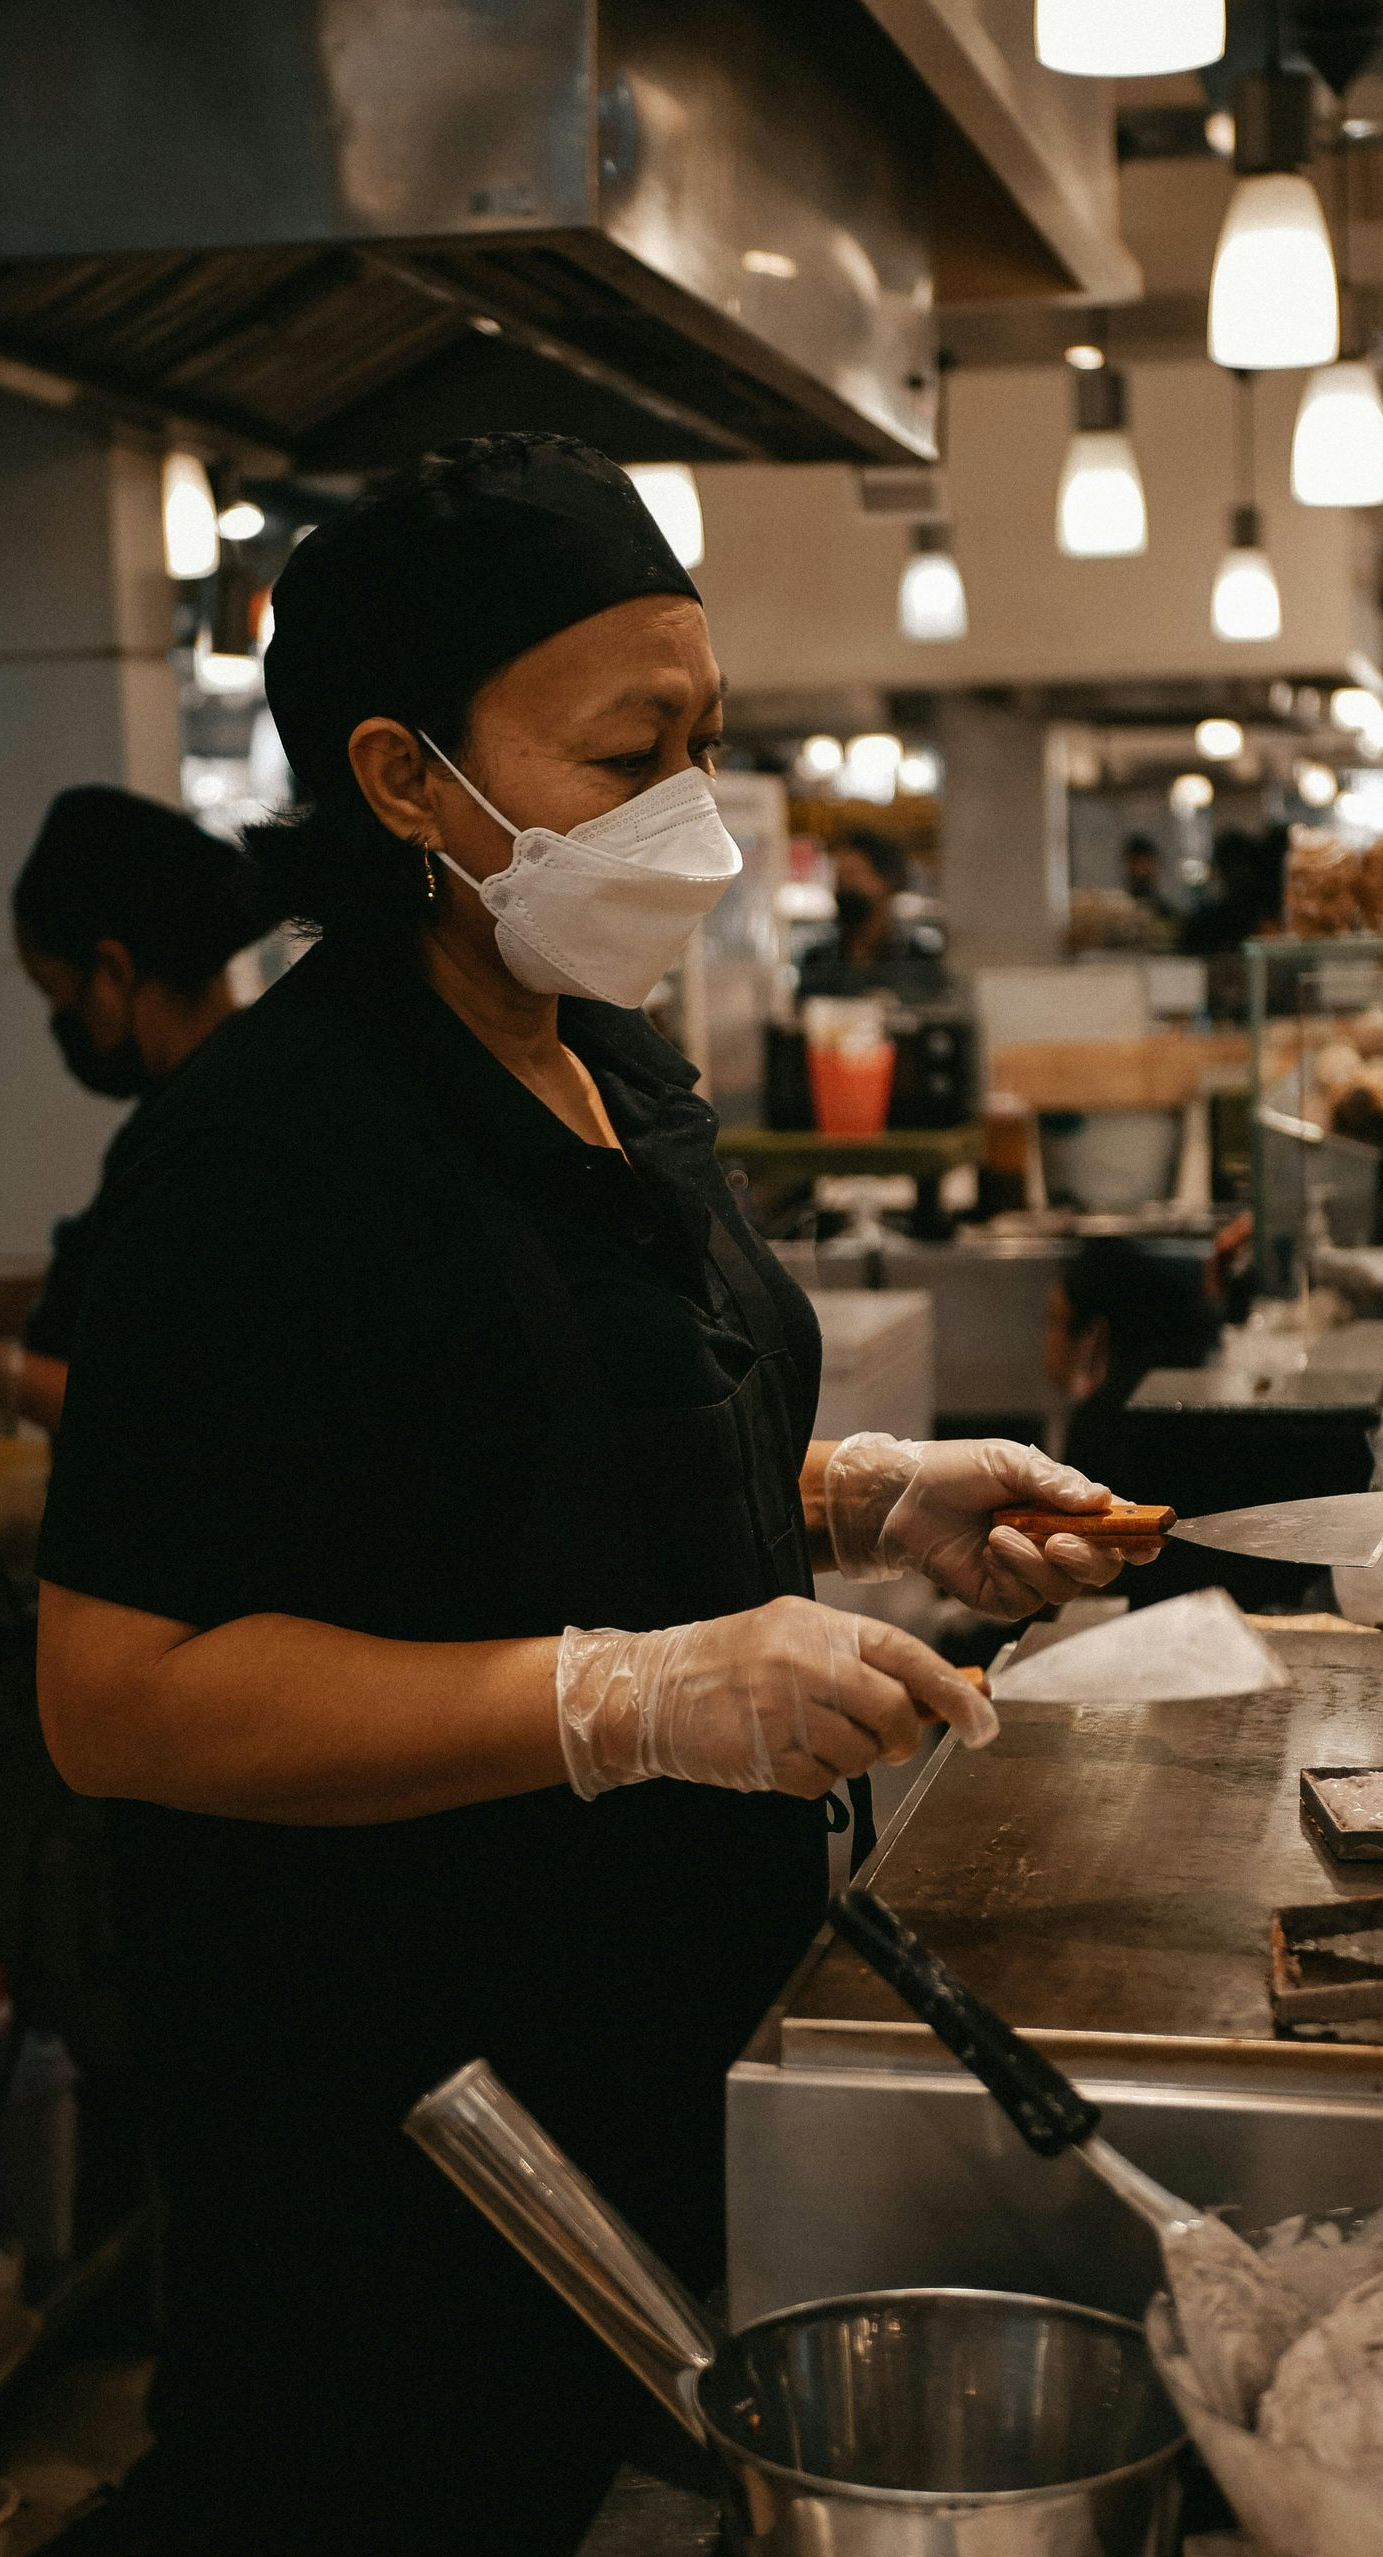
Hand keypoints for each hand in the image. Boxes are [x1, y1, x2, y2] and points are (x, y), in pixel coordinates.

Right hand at [555, 1595, 997, 1799]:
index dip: (954, 1692)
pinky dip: (812, 1778)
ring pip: (861, 1755)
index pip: (908, 1656)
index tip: (982, 1722)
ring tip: (809, 1736)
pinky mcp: (767, 1756)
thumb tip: (932, 1697)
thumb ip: (858, 1659)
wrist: (650, 1688)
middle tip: (882, 1740)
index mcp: (820, 1627)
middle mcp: (806, 1663)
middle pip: (894, 1713)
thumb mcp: (794, 1634)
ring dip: (848, 1758)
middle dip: (899, 1737)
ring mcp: (785, 1711)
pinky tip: (781, 1752)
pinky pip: (822, 1783)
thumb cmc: (732, 1661)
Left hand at [823, 1434, 1161, 1621]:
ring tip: (1000, 1534)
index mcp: (1068, 1509)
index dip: (1139, 1538)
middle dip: (1087, 1557)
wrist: (901, 1498)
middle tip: (1058, 1540)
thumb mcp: (1008, 1462)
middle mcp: (1057, 1545)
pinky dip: (1011, 1575)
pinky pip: (1026, 1601)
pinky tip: (988, 1552)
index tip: (1146, 1538)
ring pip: (1064, 1589)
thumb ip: (1056, 1482)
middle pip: (1103, 1569)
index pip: (1119, 1530)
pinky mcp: (1003, 1598)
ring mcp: (1031, 1575)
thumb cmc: (954, 1472)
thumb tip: (1104, 1499)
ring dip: (1035, 1563)